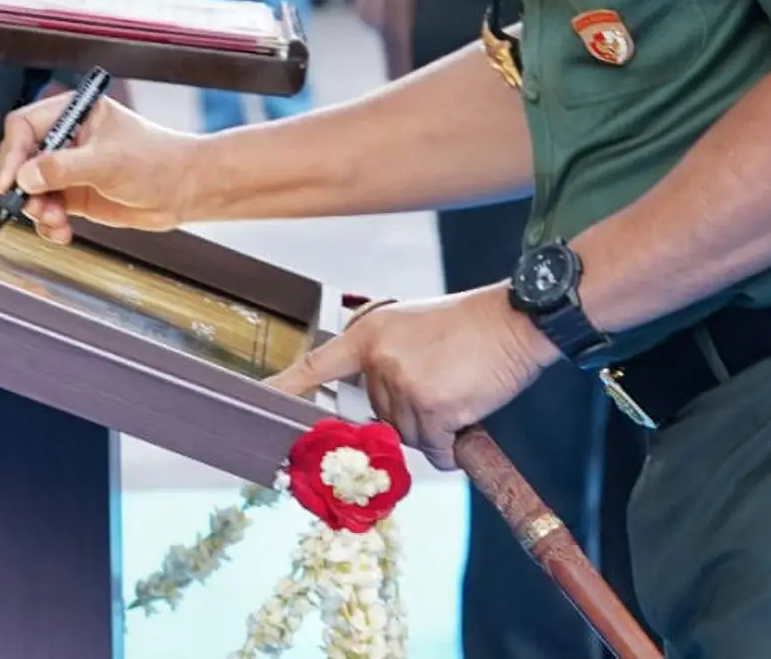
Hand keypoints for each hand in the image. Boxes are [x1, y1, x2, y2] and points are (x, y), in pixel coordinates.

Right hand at [0, 91, 201, 244]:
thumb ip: (64, 168)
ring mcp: (69, 169)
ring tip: (57, 221)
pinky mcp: (75, 195)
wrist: (184, 190)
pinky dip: (49, 224)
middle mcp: (66, 139)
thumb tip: (26, 176)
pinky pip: (47, 210)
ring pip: (31, 189)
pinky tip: (62, 231)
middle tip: (34, 204)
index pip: (25, 125)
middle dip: (25, 186)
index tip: (13, 180)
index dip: (13, 152)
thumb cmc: (156, 161)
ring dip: (38, 209)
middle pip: (21, 159)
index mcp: (73, 114)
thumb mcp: (108, 161)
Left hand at [268, 287, 553, 470]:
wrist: (513, 321)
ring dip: (435, 430)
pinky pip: (436, 450)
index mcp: (368, 335)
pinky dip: (452, 446)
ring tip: (458, 393)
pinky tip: (466, 417)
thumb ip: (386, 363)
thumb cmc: (468, 326)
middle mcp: (378, 360)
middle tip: (442, 385)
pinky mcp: (431, 408)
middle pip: (380, 418)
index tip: (257, 399)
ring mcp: (402, 385)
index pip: (317, 366)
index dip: (285, 387)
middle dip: (411, 415)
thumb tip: (382, 412)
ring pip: (409, 437)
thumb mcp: (413, 330)